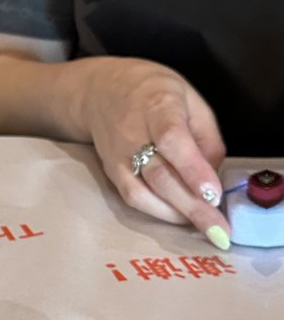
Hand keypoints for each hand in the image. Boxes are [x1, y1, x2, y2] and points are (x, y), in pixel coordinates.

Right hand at [78, 57, 229, 247]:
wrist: (101, 90)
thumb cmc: (154, 92)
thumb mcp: (191, 100)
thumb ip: (207, 138)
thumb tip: (213, 180)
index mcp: (158, 107)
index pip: (172, 141)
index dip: (192, 170)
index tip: (213, 195)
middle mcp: (132, 133)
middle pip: (159, 175)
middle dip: (191, 206)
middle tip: (219, 229)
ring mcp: (117, 155)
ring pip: (143, 192)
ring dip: (176, 215)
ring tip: (204, 227)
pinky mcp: (110, 171)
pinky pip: (132, 198)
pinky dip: (158, 212)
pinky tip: (180, 217)